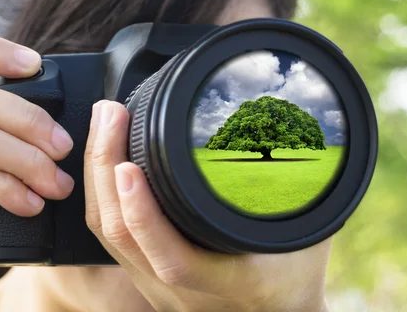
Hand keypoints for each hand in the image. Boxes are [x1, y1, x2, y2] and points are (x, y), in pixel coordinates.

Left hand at [84, 100, 330, 311]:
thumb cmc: (295, 276)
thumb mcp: (309, 235)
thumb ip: (303, 192)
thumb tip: (305, 135)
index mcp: (226, 282)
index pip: (171, 257)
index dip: (142, 213)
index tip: (128, 163)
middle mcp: (181, 292)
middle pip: (121, 237)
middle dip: (105, 169)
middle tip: (109, 113)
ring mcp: (158, 288)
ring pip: (108, 235)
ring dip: (97, 177)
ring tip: (103, 124)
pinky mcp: (146, 278)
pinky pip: (111, 237)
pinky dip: (102, 194)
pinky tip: (104, 159)